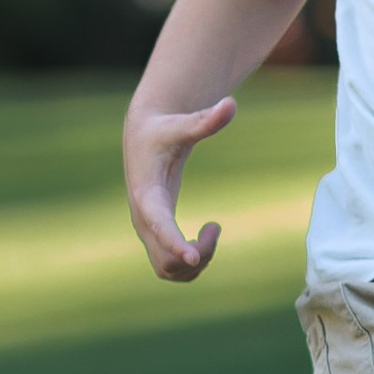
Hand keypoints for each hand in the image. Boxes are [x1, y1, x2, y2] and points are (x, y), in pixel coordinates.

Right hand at [124, 94, 236, 281]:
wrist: (143, 140)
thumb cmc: (164, 130)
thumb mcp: (184, 124)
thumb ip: (207, 119)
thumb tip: (232, 103)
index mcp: (146, 195)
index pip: (158, 224)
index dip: (174, 242)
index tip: (193, 258)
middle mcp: (142, 220)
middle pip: (166, 259)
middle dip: (197, 253)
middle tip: (215, 226)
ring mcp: (147, 233)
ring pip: (169, 270)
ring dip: (197, 261)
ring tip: (211, 230)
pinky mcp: (155, 238)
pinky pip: (171, 269)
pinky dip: (193, 262)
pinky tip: (205, 236)